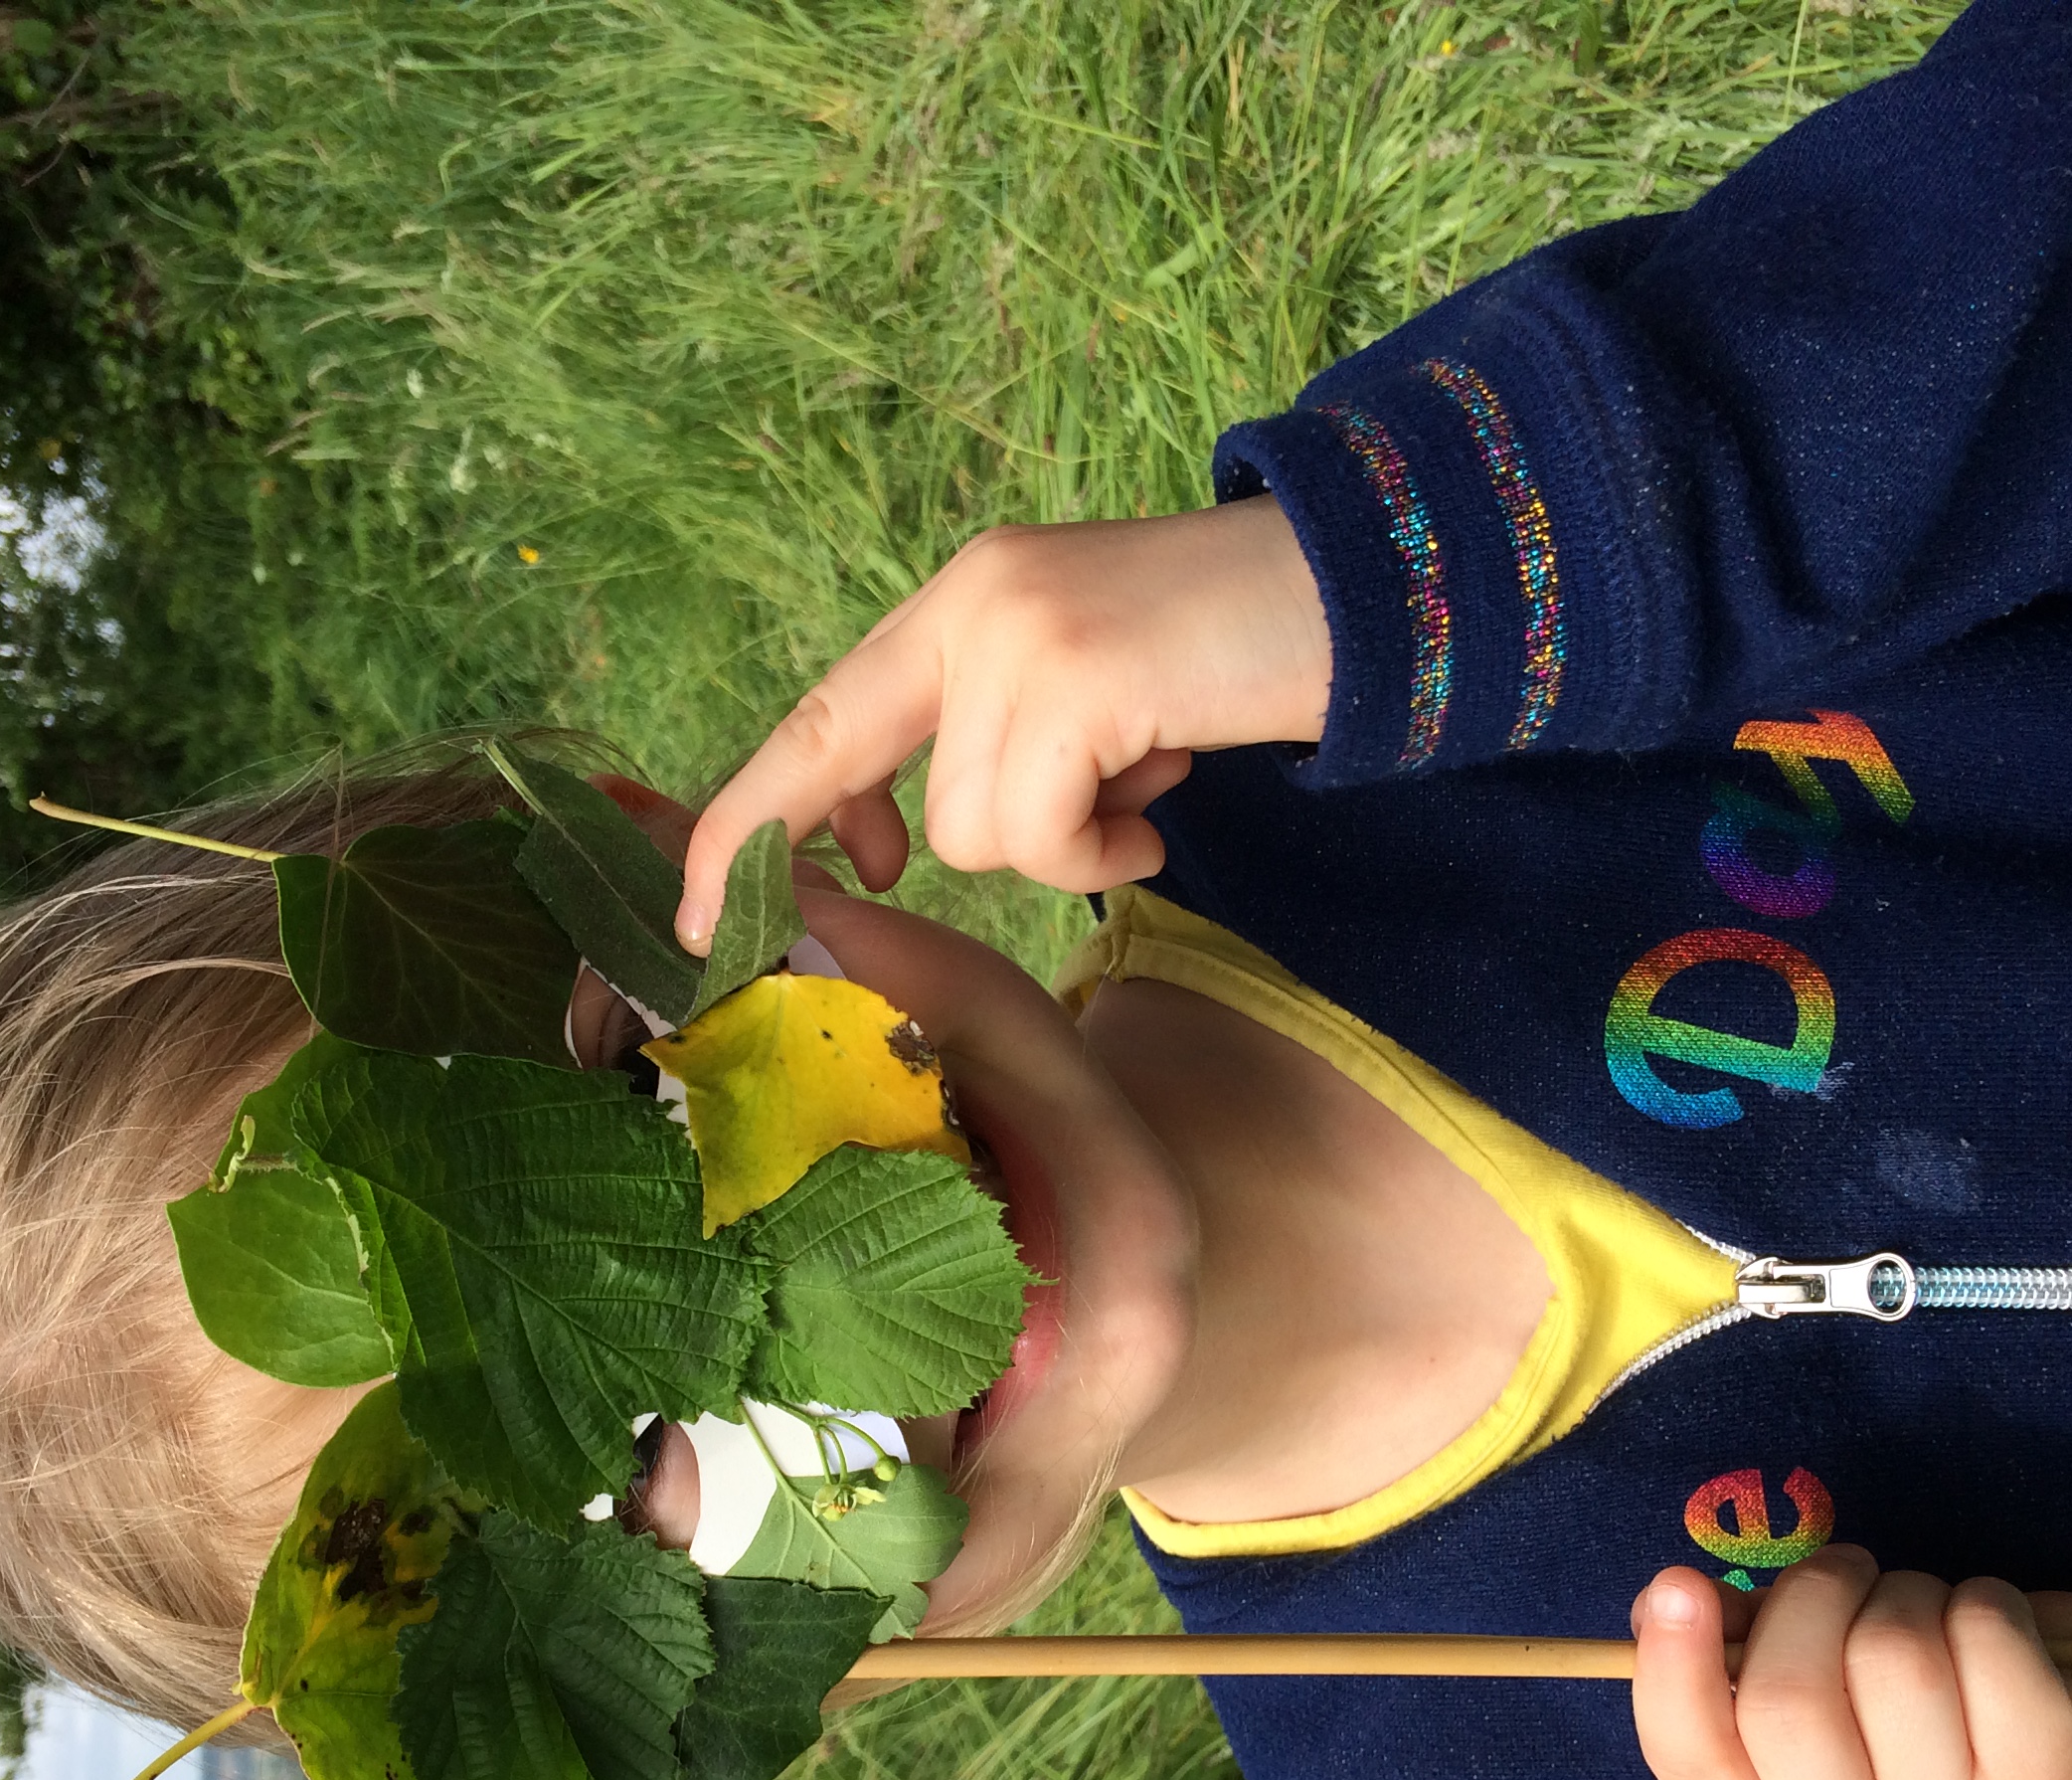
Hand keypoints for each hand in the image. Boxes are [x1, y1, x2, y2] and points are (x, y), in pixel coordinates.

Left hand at [676, 496, 1333, 946]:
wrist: (1371, 584)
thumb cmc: (1233, 660)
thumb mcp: (1093, 694)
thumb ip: (998, 744)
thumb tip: (904, 850)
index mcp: (965, 600)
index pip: (825, 712)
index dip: (750, 810)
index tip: (700, 903)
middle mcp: (972, 600)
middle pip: (852, 765)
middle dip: (844, 845)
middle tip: (877, 888)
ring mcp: (1016, 631)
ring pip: (964, 830)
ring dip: (1061, 841)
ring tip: (1143, 786)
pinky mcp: (1071, 677)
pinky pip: (1036, 834)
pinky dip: (1100, 846)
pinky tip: (1164, 799)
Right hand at [1629, 1547, 2071, 1779]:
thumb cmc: (1911, 1700)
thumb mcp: (1813, 1680)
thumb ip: (1734, 1645)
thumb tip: (1669, 1602)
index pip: (1693, 1765)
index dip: (1675, 1671)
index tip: (1678, 1581)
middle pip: (1789, 1705)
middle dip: (1812, 1597)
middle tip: (1847, 1570)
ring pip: (1894, 1659)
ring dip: (1906, 1593)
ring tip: (1927, 1610)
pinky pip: (1985, 1641)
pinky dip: (1984, 1598)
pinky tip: (1995, 1628)